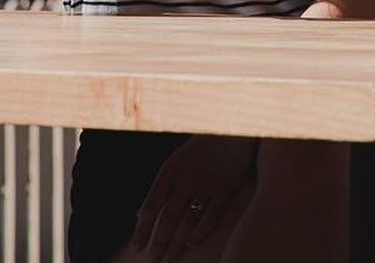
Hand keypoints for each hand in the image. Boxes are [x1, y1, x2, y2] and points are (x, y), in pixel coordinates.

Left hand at [131, 134, 255, 260]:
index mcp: (171, 170)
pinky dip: (200, 231)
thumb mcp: (179, 160)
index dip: (142, 230)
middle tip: (155, 258)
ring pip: (187, 222)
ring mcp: (208, 183)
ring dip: (177, 244)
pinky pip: (211, 215)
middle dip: (159, 243)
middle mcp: (187, 178)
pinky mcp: (228, 187)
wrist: (236, 125)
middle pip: (168, 219)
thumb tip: (141, 215)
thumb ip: (164, 186)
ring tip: (170, 258)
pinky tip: (191, 242)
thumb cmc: (204, 146)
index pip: (150, 207)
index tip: (138, 247)